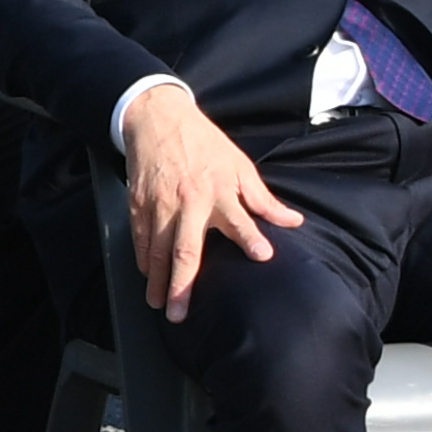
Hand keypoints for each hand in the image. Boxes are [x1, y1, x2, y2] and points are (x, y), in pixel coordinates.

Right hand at [118, 79, 296, 317]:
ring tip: (160, 305)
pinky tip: (148, 276)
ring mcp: (159, 204)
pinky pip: (140, 238)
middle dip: (182, 285)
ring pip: (156, 250)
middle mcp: (188, 201)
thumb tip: (294, 222)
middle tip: (180, 313)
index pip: (239, 218)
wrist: (158, 118)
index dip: (250, 237)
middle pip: (184, 250)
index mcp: (218, 190)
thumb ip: (263, 199)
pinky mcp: (138, 203)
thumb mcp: (239, 164)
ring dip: (157, 281)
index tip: (262, 256)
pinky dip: (143, 259)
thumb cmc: (203, 142)